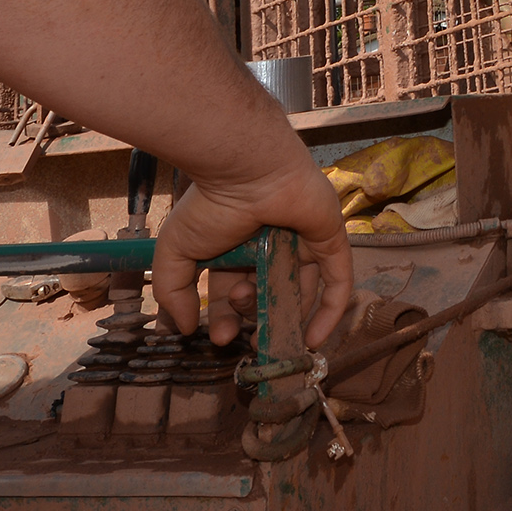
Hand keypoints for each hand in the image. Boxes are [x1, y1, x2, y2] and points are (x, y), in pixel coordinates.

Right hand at [155, 139, 356, 351]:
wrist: (246, 170)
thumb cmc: (209, 206)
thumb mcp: (177, 252)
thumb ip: (173, 292)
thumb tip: (184, 327)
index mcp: (236, 248)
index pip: (235, 291)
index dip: (228, 318)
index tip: (220, 337)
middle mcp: (271, 247)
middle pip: (268, 294)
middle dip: (253, 317)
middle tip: (241, 333)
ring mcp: (303, 244)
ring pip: (301, 291)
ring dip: (285, 318)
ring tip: (268, 333)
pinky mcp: (330, 241)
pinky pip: (337, 283)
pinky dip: (329, 313)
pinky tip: (314, 340)